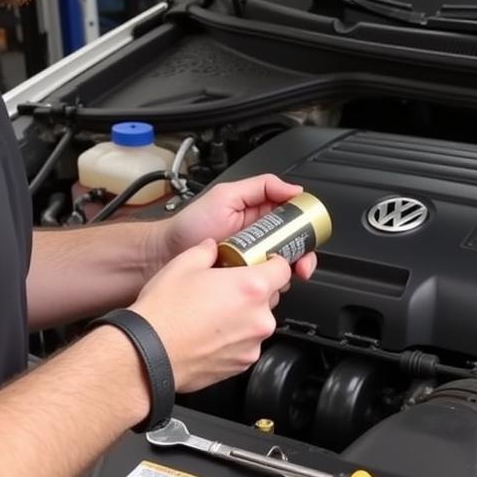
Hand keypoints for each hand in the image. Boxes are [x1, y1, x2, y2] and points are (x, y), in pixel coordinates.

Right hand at [131, 239, 291, 391]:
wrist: (148, 355)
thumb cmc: (164, 314)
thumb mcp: (182, 265)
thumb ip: (206, 251)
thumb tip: (211, 248)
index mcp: (251, 288)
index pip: (283, 269)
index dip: (271, 264)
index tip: (261, 264)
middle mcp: (258, 318)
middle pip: (270, 298)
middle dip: (252, 292)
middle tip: (225, 290)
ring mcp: (252, 345)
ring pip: (257, 323)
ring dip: (242, 317)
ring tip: (211, 315)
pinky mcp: (242, 365)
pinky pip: (246, 345)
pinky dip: (233, 339)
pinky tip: (208, 334)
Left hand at [159, 175, 317, 281]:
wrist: (165, 254)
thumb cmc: (190, 225)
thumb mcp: (226, 195)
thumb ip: (260, 187)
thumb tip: (293, 188)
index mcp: (260, 216)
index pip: (294, 220)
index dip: (306, 227)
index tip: (310, 233)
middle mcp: (260, 241)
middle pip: (295, 248)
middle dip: (303, 257)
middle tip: (300, 265)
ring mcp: (253, 263)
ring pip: (284, 270)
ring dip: (287, 274)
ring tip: (278, 276)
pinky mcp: (244, 283)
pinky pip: (266, 287)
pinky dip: (271, 289)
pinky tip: (264, 287)